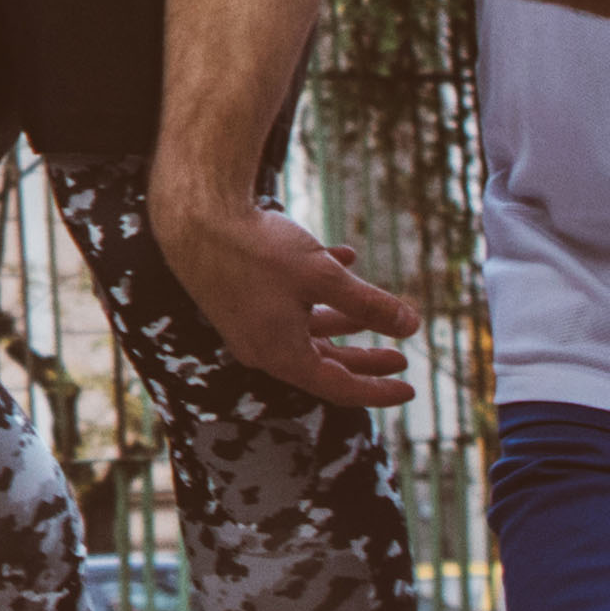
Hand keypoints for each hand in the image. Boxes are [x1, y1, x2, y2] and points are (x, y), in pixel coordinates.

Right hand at [158, 193, 428, 411]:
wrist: (196, 220)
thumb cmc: (259, 250)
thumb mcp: (324, 277)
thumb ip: (369, 304)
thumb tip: (413, 326)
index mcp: (281, 354)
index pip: (339, 386)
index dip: (378, 390)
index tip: (409, 388)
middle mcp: (264, 347)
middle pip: (324, 365)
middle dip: (365, 360)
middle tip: (400, 358)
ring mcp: (251, 325)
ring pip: (308, 333)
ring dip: (344, 322)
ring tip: (376, 311)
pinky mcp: (243, 301)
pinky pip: (289, 307)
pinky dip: (319, 293)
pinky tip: (343, 257)